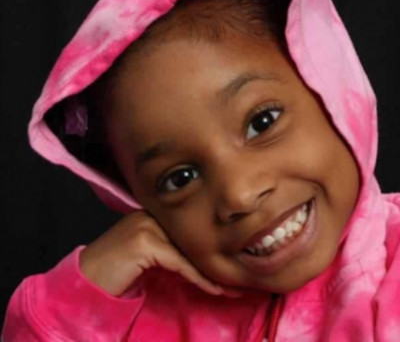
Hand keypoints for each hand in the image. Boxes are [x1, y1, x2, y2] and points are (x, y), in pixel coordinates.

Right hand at [80, 211, 239, 296]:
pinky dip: (199, 278)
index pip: (190, 232)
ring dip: (213, 271)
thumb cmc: (117, 272)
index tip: (231, 266)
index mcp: (153, 215)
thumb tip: (203, 259)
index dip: (210, 250)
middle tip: (239, 276)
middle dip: (216, 259)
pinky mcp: (144, 242)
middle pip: (193, 239)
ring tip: (232, 286)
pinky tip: (215, 290)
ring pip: (190, 250)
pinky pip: (180, 262)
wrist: (85, 282)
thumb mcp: (149, 256)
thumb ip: (171, 249)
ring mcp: (146, 226)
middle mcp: (150, 215)